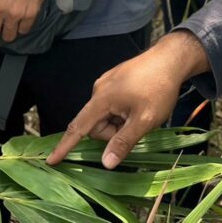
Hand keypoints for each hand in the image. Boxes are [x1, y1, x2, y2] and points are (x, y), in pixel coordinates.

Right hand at [46, 31, 207, 168]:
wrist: (170, 59)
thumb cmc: (159, 88)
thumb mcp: (145, 120)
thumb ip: (123, 141)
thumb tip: (106, 163)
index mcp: (102, 99)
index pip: (78, 127)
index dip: (65, 146)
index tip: (51, 160)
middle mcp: (99, 90)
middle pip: (96, 125)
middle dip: (113, 132)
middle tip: (137, 126)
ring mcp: (106, 84)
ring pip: (106, 116)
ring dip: (120, 123)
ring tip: (141, 113)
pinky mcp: (114, 81)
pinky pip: (111, 106)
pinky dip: (122, 113)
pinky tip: (139, 105)